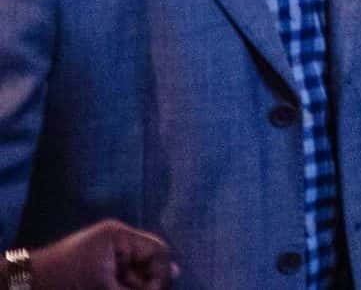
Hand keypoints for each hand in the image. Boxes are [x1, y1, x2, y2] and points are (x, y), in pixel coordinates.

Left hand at [26, 219, 175, 289]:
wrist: (24, 285)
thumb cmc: (64, 280)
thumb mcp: (104, 286)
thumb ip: (138, 287)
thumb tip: (176, 275)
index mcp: (119, 236)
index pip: (158, 251)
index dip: (160, 275)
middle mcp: (116, 241)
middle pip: (148, 264)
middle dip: (147, 284)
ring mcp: (107, 255)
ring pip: (134, 276)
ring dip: (133, 289)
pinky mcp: (98, 269)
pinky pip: (120, 281)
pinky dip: (121, 289)